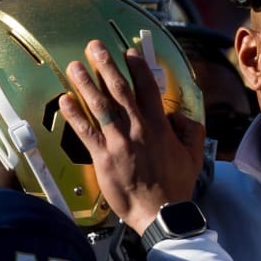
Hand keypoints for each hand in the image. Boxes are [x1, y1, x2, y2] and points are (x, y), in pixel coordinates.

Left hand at [58, 40, 206, 235]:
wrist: (159, 212)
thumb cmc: (176, 186)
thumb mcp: (195, 155)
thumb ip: (191, 131)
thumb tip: (178, 116)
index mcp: (160, 126)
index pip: (147, 88)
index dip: (137, 67)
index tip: (128, 52)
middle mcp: (138, 129)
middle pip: (119, 90)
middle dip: (106, 65)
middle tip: (94, 48)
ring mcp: (119, 142)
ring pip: (99, 106)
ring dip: (86, 83)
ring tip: (75, 66)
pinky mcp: (103, 157)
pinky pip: (85, 131)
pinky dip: (74, 114)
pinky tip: (64, 100)